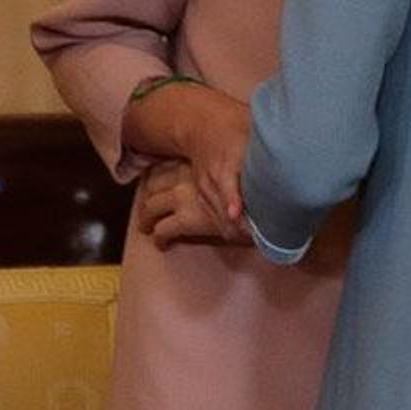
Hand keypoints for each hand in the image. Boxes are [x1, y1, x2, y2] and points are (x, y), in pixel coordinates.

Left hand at [136, 159, 252, 248]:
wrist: (264, 201)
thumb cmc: (257, 184)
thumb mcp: (237, 170)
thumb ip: (223, 174)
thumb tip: (225, 174)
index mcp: (197, 163)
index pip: (165, 167)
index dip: (156, 177)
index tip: (153, 184)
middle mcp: (186, 177)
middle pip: (151, 185)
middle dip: (146, 198)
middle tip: (147, 210)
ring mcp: (184, 197)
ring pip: (149, 207)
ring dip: (146, 220)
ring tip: (147, 228)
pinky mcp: (188, 219)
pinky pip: (163, 230)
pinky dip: (160, 239)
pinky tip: (162, 245)